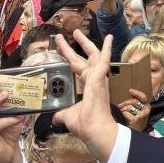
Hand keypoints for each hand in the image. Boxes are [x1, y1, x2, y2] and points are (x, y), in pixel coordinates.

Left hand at [52, 32, 117, 162]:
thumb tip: (54, 118)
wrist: (94, 130)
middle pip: (84, 58)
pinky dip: (107, 49)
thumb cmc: (86, 125)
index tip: (61, 50)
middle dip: (75, 46)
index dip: (69, 57)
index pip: (77, 68)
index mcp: (87, 87)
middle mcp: (94, 81)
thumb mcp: (68, 115)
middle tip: (68, 35)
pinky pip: (104, 60)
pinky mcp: (98, 78)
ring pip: (92, 55)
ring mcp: (97, 79)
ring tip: (77, 31)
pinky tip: (109, 38)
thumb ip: (60, 114)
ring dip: (85, 42)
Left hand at [118, 88, 150, 130]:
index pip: (143, 97)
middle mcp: (146, 111)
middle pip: (134, 101)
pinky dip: (123, 114)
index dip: (137, 93)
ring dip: (123, 109)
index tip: (130, 90)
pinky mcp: (135, 120)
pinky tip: (123, 117)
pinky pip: (126, 113)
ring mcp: (141, 116)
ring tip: (121, 112)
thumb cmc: (135, 119)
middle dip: (124, 102)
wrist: (136, 133)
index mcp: (147, 106)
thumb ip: (136, 102)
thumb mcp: (139, 111)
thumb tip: (128, 93)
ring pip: (129, 107)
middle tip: (119, 104)